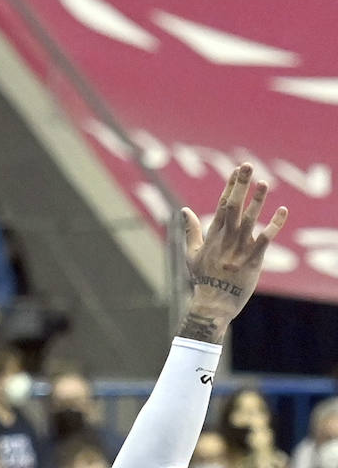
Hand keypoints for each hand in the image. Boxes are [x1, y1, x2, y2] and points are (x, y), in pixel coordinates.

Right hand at [182, 164, 286, 326]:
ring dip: (257, 201)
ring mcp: (240, 248)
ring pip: (249, 220)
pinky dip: (274, 225)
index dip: (230, 186)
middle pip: (234, 206)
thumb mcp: (192, 254)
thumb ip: (190, 231)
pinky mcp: (253, 260)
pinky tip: (283, 210)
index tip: (237, 170)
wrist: (214, 302)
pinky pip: (265, 239)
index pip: (222, 204)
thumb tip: (184, 211)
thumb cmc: (203, 279)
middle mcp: (226, 238)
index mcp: (213, 235)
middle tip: (247, 165)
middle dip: (240, 185)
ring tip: (264, 182)